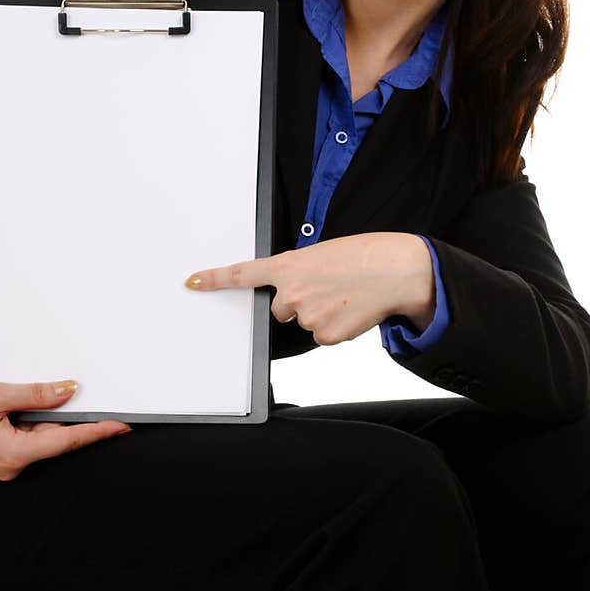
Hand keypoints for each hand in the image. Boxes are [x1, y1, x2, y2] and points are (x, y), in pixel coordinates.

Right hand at [0, 379, 131, 480]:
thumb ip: (36, 395)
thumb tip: (68, 392)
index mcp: (14, 454)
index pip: (66, 441)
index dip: (96, 432)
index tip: (120, 426)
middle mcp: (11, 465)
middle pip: (54, 440)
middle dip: (72, 420)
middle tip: (96, 401)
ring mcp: (3, 464)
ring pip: (39, 439)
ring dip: (49, 420)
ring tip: (48, 399)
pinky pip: (25, 440)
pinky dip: (33, 424)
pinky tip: (32, 409)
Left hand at [183, 232, 430, 345]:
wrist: (396, 271)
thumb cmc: (364, 256)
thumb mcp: (323, 254)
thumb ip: (299, 271)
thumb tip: (295, 292)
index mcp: (289, 265)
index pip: (243, 273)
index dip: (214, 279)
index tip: (193, 282)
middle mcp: (292, 292)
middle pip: (282, 308)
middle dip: (299, 301)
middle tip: (328, 287)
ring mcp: (307, 316)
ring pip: (305, 322)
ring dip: (321, 312)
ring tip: (345, 295)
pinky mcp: (325, 335)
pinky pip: (322, 336)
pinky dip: (336, 326)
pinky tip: (352, 309)